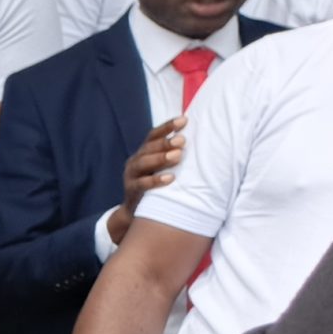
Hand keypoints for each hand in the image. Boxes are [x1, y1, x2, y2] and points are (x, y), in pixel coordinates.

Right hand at [110, 116, 184, 246]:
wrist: (138, 213)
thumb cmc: (158, 187)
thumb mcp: (163, 168)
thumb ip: (175, 155)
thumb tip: (202, 140)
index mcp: (144, 152)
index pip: (153, 135)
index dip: (167, 127)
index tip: (184, 120)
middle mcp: (135, 161)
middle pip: (148, 147)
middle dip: (165, 142)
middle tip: (182, 140)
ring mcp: (131, 176)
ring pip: (143, 163)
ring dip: (161, 158)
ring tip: (178, 155)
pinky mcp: (131, 191)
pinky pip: (142, 184)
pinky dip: (155, 180)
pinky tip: (170, 178)